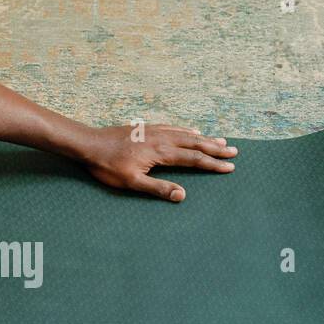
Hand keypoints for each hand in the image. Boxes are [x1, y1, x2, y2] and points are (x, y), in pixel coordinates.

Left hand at [80, 124, 237, 201]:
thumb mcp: (131, 183)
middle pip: (195, 143)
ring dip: (204, 138)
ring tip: (220, 141)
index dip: (213, 164)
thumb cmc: (107, 166)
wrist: (89, 144)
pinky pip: (173, 127)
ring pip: (186, 133)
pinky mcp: (146, 128)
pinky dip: (187, 130)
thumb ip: (158, 188)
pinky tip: (191, 130)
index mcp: (161, 153)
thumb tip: (182, 195)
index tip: (230, 167)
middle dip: (215, 148)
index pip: (194, 159)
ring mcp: (155, 131)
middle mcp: (162, 138)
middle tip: (234, 151)